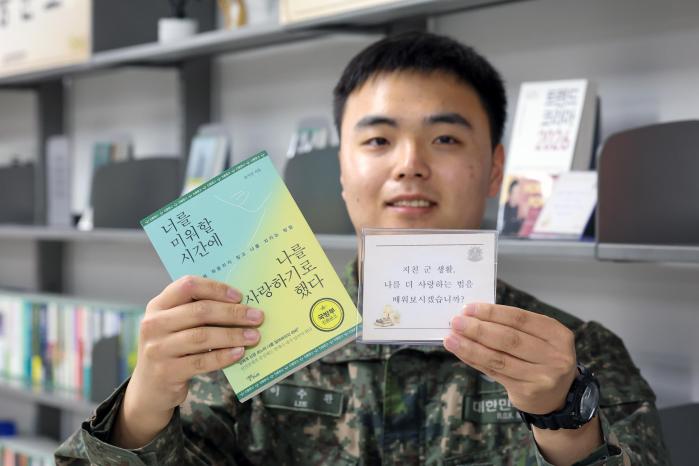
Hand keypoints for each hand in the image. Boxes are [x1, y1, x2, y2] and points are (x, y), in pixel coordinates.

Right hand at [113, 275, 263, 447]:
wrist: (150, 388)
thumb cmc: (172, 348)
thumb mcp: (175, 325)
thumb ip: (197, 312)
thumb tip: (240, 304)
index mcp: (158, 305)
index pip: (187, 286)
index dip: (215, 288)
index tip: (239, 296)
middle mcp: (154, 324)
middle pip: (200, 311)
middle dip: (233, 313)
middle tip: (257, 316)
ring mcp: (158, 349)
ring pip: (203, 336)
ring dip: (233, 335)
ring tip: (254, 336)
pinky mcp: (166, 372)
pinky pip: (202, 361)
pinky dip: (224, 356)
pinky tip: (240, 352)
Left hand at [443, 303, 576, 414]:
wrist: (558, 396)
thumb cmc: (542, 358)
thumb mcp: (539, 338)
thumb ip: (513, 326)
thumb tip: (473, 315)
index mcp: (557, 334)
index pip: (519, 318)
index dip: (492, 312)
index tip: (468, 308)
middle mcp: (554, 355)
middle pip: (509, 338)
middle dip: (478, 329)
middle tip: (456, 322)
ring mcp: (542, 376)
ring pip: (498, 358)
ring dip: (470, 347)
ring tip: (451, 339)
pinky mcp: (527, 391)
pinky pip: (494, 372)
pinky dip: (474, 360)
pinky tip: (461, 352)